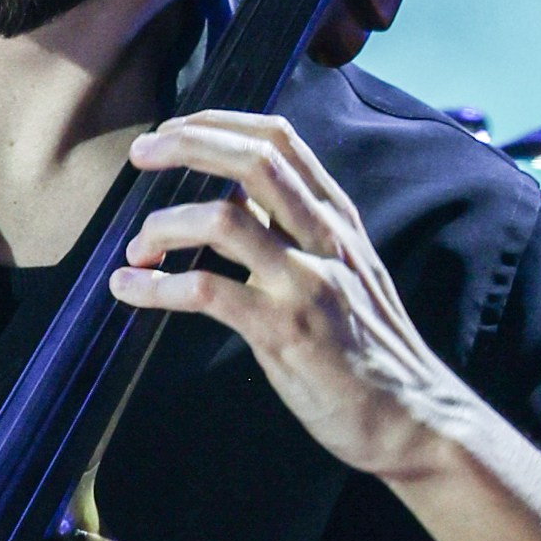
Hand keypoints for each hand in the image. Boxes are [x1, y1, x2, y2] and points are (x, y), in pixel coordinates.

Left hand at [108, 110, 472, 481]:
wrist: (410, 417)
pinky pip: (206, 291)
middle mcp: (325, 241)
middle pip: (254, 163)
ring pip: (223, 222)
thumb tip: (235, 197)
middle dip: (187, 145)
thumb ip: (294, 230)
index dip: (219, 123)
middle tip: (138, 154)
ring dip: (164, 226)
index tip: (172, 129)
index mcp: (336, 220)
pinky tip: (130, 289)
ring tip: (136, 250)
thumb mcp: (340, 270)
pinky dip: (155, 286)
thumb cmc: (366, 345)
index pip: (280, 141)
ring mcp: (307, 284)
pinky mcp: (285, 331)